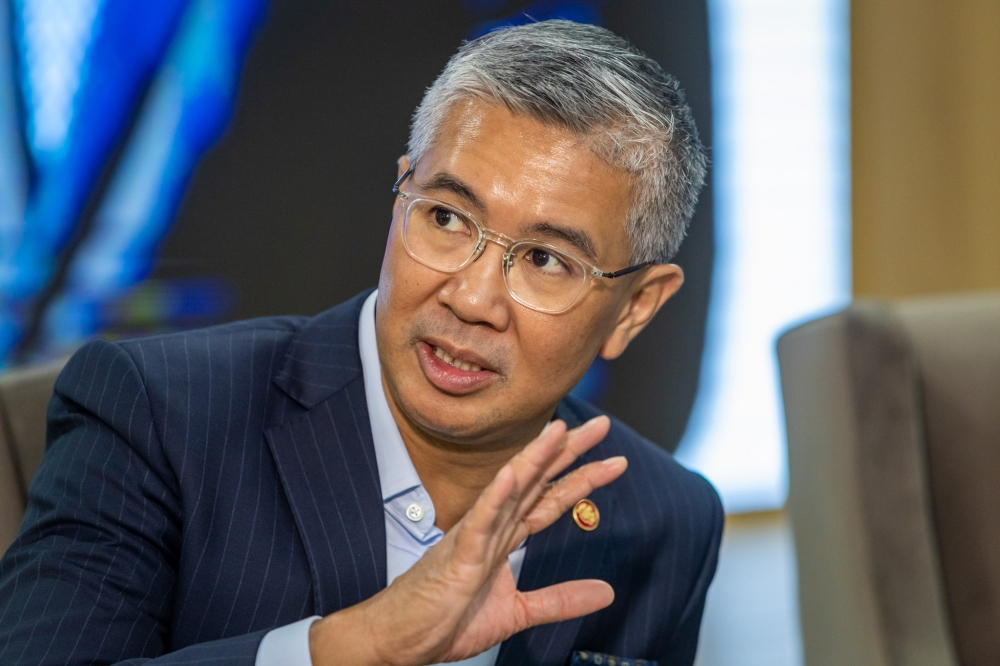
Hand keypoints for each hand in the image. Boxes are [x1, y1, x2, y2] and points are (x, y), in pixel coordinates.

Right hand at [309, 415, 624, 665]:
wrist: (403, 639)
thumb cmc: (446, 619)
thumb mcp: (517, 612)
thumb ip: (560, 599)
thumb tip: (606, 592)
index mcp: (504, 537)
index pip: (549, 498)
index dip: (582, 478)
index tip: (612, 459)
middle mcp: (493, 528)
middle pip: (537, 482)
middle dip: (568, 453)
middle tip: (601, 425)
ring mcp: (475, 537)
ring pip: (511, 490)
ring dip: (535, 459)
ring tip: (559, 430)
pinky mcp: (459, 556)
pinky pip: (480, 522)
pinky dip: (497, 497)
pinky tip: (513, 473)